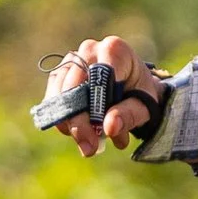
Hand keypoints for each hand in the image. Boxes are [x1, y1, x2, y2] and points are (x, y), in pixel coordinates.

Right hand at [50, 35, 160, 155]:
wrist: (132, 89)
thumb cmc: (140, 95)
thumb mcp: (144, 106)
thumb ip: (129, 115)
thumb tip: (109, 127)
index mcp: (114, 50)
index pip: (99, 77)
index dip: (96, 105)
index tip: (99, 132)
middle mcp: (89, 50)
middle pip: (75, 86)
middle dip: (80, 121)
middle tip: (89, 148)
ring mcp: (71, 61)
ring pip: (60, 94)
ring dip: (70, 124)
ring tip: (87, 144)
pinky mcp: (59, 75)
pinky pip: (53, 99)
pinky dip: (63, 120)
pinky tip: (76, 133)